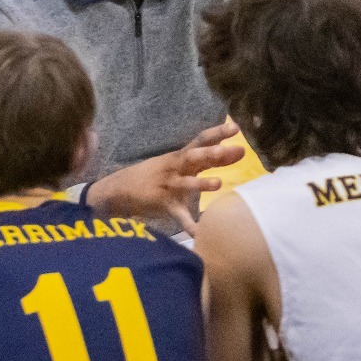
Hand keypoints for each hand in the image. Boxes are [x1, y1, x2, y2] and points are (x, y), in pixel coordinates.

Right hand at [88, 122, 246, 233]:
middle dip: (210, 154)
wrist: (120, 189)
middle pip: (193, 157)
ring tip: (218, 183)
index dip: (217, 133)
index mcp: (181, 156)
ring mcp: (169, 186)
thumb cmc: (159, 174)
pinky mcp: (163, 204)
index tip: (235, 127)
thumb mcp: (182, 162)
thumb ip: (210, 158)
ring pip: (186, 183)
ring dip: (201, 184)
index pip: (201, 140)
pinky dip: (189, 225)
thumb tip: (240, 151)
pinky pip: (179, 215)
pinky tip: (199, 233)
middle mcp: (175, 168)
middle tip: (228, 151)